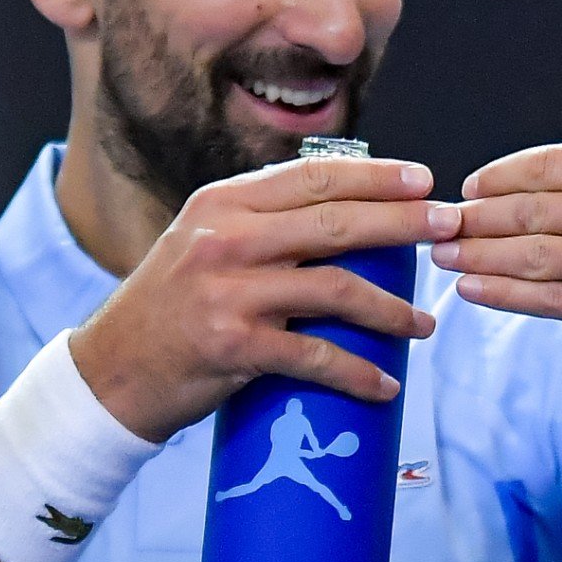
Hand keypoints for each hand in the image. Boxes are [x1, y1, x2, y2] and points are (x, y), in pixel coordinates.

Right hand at [71, 157, 458, 441]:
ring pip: (337, 289)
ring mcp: (229, 293)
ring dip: (392, 308)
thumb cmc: (168, 308)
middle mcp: (226, 239)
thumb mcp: (203, 241)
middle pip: (336, 222)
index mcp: (222, 203)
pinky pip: (317, 358)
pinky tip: (385, 384)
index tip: (423, 180)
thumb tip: (344, 208)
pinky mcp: (234, 347)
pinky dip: (358, 374)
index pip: (314, 177)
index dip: (376, 176)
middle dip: (404, 224)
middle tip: (450, 228)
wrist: (111, 373)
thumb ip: (260, 220)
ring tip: (424, 323)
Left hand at [431, 143, 561, 383]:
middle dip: (476, 217)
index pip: (551, 164)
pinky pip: (552, 302)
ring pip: (535, 256)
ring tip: (445, 255)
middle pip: (533, 210)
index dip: (500, 176)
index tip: (470, 187)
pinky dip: (504, 295)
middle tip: (439, 223)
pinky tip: (474, 290)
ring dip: (479, 256)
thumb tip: (538, 183)